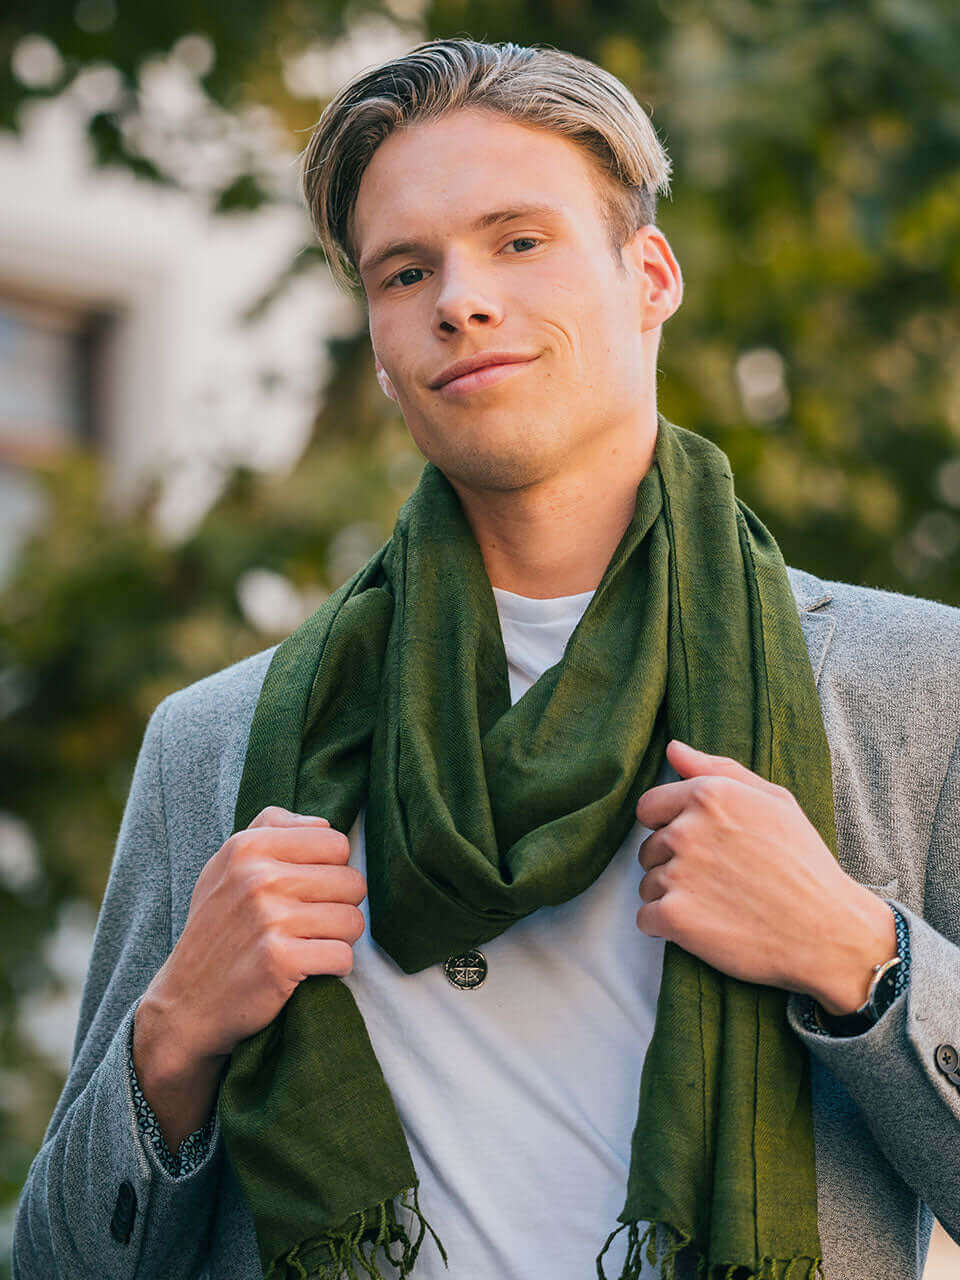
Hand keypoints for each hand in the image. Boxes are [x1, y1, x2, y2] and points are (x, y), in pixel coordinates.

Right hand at [138, 807, 366, 1067]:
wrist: (187, 1002)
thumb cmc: (218, 929)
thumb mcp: (227, 865)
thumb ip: (271, 828)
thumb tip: (325, 823)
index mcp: (248, 846)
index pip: (336, 842)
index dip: (333, 869)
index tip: (310, 890)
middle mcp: (257, 877)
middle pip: (352, 882)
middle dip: (341, 906)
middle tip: (311, 924)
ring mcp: (268, 919)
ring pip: (353, 920)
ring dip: (340, 939)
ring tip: (309, 945)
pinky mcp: (280, 960)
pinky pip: (343, 956)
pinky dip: (334, 967)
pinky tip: (307, 969)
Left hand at [635, 740, 896, 1012]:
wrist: (828, 931)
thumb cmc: (804, 863)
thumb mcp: (774, 801)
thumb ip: (717, 769)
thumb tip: (673, 749)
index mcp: (708, 796)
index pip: (649, 807)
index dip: (669, 827)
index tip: (699, 846)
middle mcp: (686, 831)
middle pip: (648, 848)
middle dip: (673, 863)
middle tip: (718, 879)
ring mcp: (678, 875)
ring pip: (647, 884)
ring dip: (671, 897)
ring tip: (716, 904)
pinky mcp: (675, 917)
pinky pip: (646, 919)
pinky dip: (667, 927)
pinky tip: (704, 927)